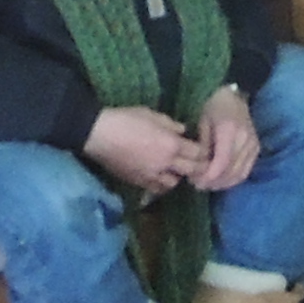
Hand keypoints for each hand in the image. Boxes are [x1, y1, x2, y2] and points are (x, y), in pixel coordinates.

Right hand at [81, 104, 200, 193]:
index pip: (198, 153)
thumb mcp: (151, 114)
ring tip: (175, 169)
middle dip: (198, 167)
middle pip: (192, 171)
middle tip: (199, 163)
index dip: (204, 152)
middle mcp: (166, 163)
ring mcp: (152, 175)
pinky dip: (161, 184)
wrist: (98, 135)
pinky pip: (156, 188)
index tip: (205, 150)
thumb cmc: (125, 119)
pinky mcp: (138, 182)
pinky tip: (158, 176)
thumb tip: (183, 131)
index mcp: (171, 144)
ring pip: (174, 183)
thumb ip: (170, 124)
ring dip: (178, 176)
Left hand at [189, 84, 258, 192]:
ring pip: (239, 175)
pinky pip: (245, 172)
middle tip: (197, 184)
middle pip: (230, 172)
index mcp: (229, 131)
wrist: (236, 97)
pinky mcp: (256, 150)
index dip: (208, 176)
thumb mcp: (203, 122)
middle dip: (213, 182)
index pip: (221, 162)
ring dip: (222, 184)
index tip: (195, 180)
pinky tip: (220, 180)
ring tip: (207, 184)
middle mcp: (245, 140)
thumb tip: (199, 167)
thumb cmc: (215, 106)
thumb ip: (203, 146)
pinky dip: (232, 180)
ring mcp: (253, 146)